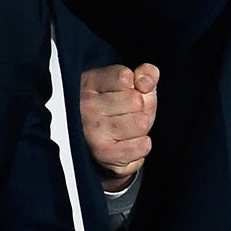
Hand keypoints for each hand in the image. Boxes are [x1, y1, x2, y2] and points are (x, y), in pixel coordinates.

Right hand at [80, 62, 158, 192]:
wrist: (95, 145)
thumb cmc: (116, 107)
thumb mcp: (131, 84)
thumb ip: (145, 74)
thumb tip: (145, 82)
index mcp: (89, 84)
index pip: (124, 77)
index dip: (134, 83)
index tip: (125, 89)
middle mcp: (86, 108)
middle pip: (136, 101)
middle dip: (140, 107)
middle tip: (126, 113)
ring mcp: (91, 133)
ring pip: (141, 123)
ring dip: (141, 127)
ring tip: (126, 127)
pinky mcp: (102, 155)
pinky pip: (142, 146)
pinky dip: (142, 145)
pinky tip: (128, 142)